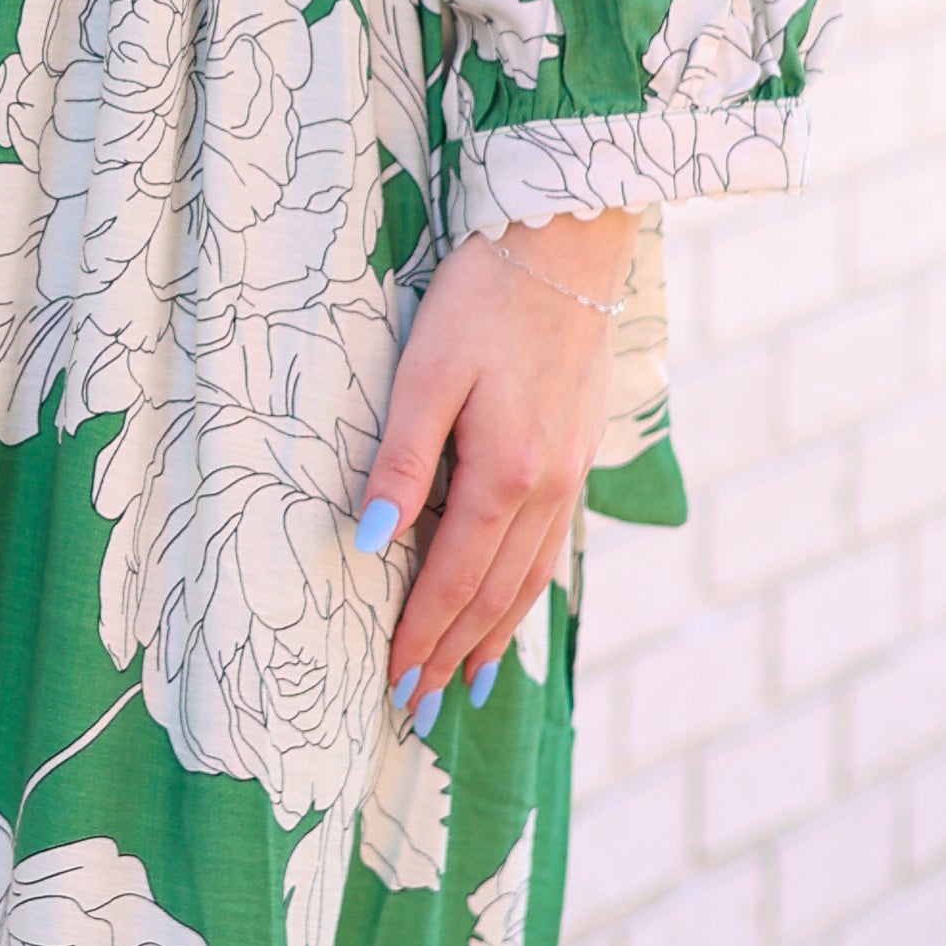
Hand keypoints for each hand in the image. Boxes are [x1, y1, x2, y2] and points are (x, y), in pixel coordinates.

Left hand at [354, 210, 637, 728]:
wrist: (566, 239)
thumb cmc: (482, 297)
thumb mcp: (426, 372)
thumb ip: (399, 460)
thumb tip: (367, 542)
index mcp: (506, 474)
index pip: (453, 580)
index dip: (421, 635)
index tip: (392, 684)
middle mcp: (548, 488)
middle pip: (494, 595)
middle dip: (453, 654)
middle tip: (418, 706)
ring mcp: (571, 474)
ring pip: (529, 578)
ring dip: (494, 635)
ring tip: (466, 683)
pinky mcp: (578, 453)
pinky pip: (551, 547)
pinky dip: (527, 592)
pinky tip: (513, 605)